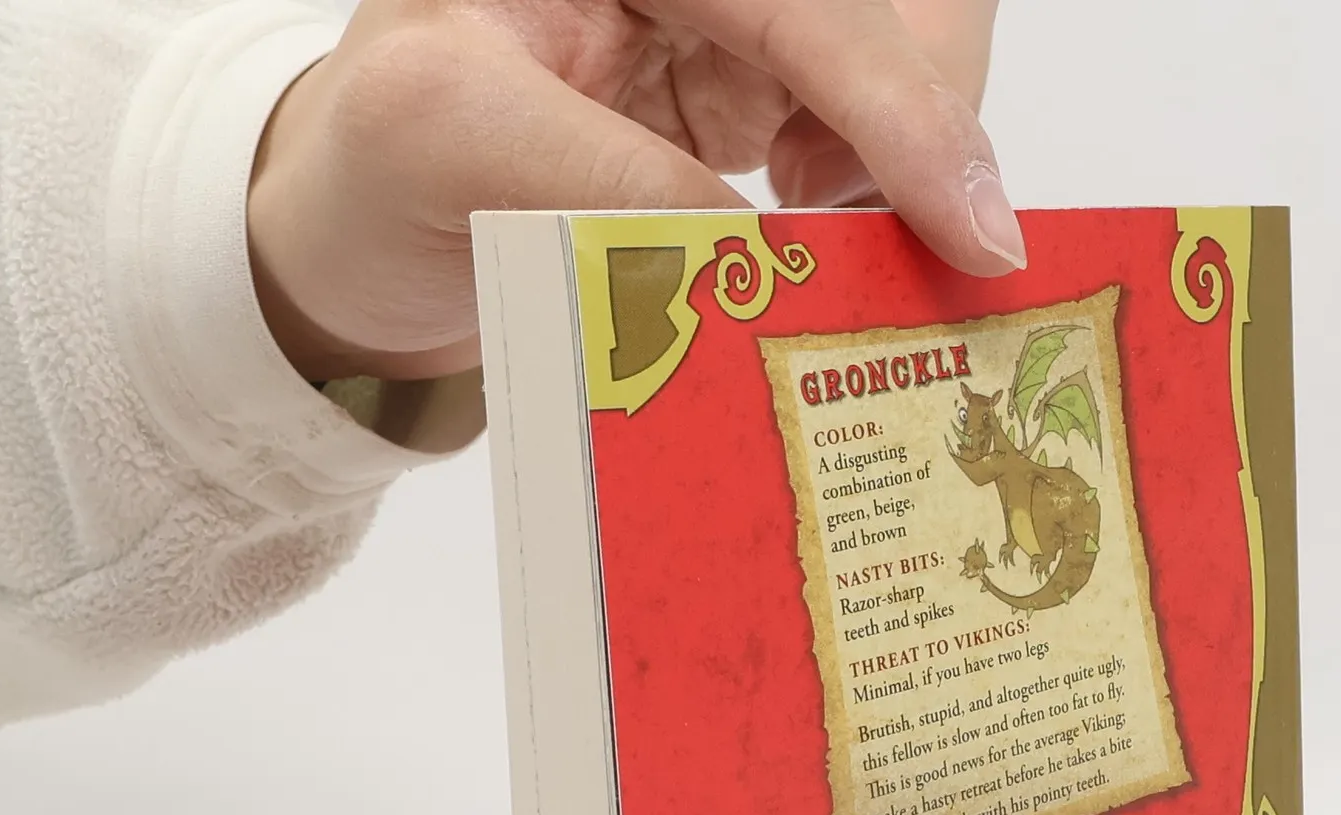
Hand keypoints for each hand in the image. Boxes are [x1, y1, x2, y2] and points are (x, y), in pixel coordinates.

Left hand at [247, 0, 1014, 386]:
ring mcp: (738, 20)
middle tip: (875, 228)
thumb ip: (611, 183)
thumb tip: (769, 263)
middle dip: (921, 120)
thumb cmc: (378, 167)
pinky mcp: (760, 89)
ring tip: (815, 218)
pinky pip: (879, 121)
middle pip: (896, 8)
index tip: (969, 230)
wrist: (371, 233)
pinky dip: (880, 187)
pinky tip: (804, 218)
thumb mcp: (449, 143)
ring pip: (908, 57)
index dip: (906, 104)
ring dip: (903, 158)